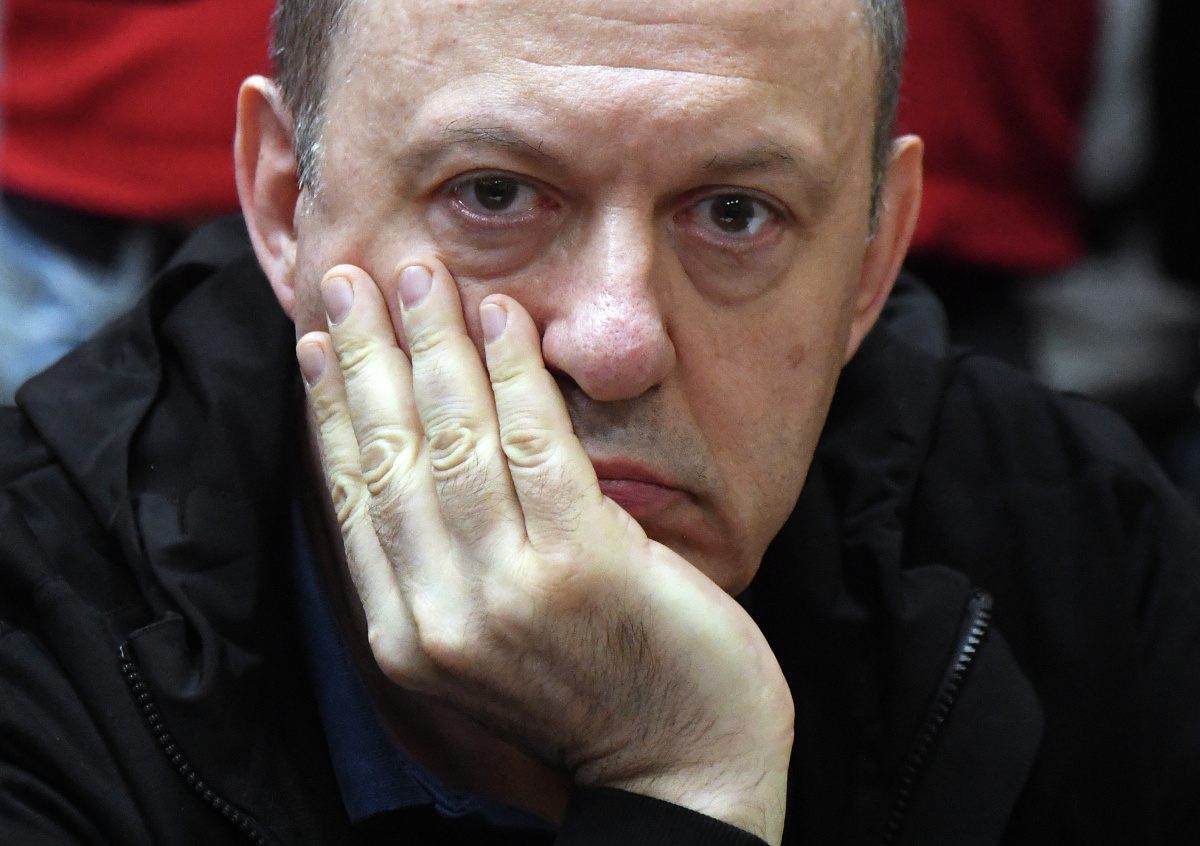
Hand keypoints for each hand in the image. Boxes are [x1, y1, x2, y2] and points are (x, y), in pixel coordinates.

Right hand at [297, 259, 793, 842]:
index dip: (333, 410)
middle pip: (389, 456)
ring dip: (429, 347)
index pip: (353, 498)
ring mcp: (506, 592)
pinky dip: (514, 372)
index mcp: (407, 637)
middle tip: (350, 279)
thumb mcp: (497, 644)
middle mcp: (438, 616)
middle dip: (365, 357)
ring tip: (417, 276)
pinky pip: (534, 445)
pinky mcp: (578, 565)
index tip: (317, 343)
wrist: (688, 770)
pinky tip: (501, 316)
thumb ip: (451, 568)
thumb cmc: (599, 695)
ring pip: (452, 442)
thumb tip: (421, 462)